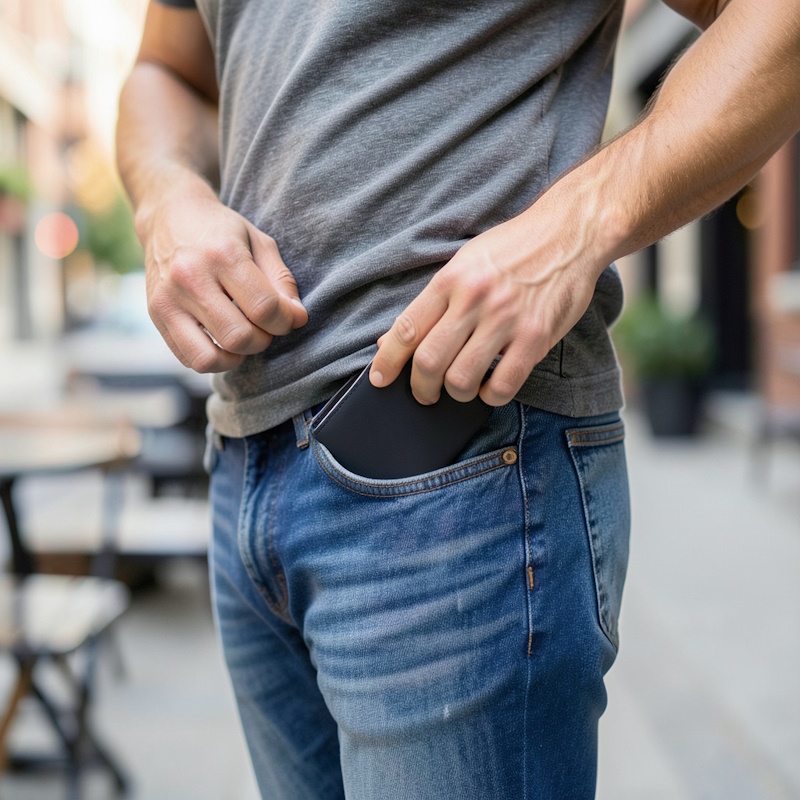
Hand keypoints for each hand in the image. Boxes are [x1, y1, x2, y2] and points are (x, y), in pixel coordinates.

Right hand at [139, 177, 307, 372]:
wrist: (169, 215)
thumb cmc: (222, 231)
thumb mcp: (259, 242)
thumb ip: (282, 280)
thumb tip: (297, 319)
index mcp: (222, 254)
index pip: (264, 308)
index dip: (286, 321)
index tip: (290, 317)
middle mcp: (190, 277)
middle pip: (239, 337)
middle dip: (264, 339)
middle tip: (266, 326)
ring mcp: (168, 299)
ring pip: (210, 358)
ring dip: (237, 356)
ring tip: (244, 337)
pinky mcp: (156, 314)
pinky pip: (189, 358)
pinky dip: (214, 359)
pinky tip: (223, 340)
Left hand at [369, 210, 602, 405]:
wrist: (569, 232)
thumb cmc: (512, 250)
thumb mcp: (465, 262)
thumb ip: (433, 301)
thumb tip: (393, 340)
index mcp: (451, 279)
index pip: (407, 329)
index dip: (387, 361)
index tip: (379, 380)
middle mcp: (475, 299)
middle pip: (429, 361)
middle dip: (420, 388)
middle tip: (424, 393)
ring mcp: (506, 319)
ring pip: (462, 378)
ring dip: (455, 394)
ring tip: (460, 388)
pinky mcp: (536, 337)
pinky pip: (503, 385)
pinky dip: (490, 396)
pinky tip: (490, 387)